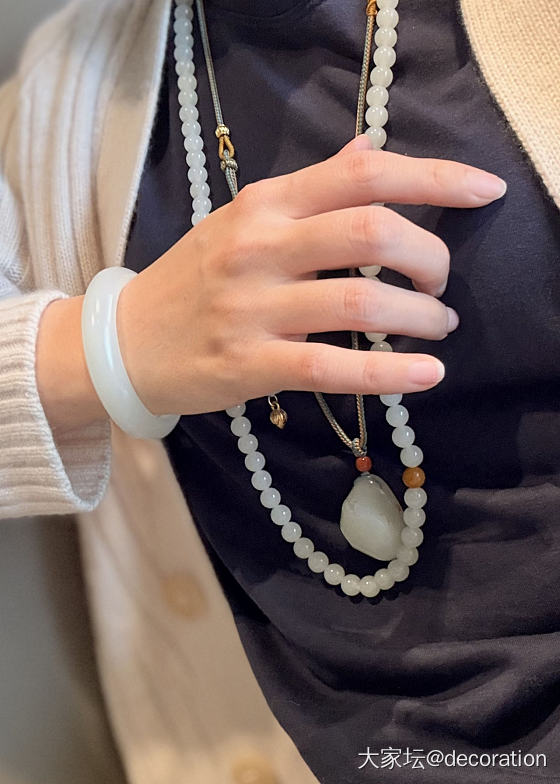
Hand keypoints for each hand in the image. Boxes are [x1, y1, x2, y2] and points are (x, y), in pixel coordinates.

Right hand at [117, 134, 506, 415]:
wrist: (126, 342)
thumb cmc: (195, 280)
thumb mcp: (245, 219)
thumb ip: (311, 187)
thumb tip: (372, 151)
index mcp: (266, 204)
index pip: (362, 174)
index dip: (434, 178)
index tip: (484, 190)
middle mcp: (260, 246)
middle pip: (372, 233)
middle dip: (430, 258)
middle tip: (441, 284)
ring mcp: (252, 308)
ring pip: (359, 305)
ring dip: (418, 317)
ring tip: (436, 326)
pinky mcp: (249, 364)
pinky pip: (331, 369)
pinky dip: (388, 374)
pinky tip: (425, 375)